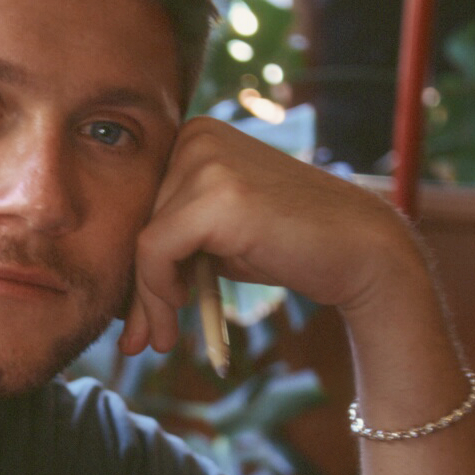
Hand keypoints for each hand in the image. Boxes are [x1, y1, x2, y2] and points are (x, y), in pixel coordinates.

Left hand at [120, 117, 422, 357]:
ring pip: (141, 240)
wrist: (358, 249)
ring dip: (147, 301)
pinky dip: (157, 293)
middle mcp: (195, 134)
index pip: (137, 202)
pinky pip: (156, 251)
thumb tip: (116, 288)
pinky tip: (178, 317)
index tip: (135, 319)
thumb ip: (170, 241)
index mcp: (192, 133)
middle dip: (135, 289)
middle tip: (139, 341)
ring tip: (158, 340)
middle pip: (134, 220)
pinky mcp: (217, 196)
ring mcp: (207, 160)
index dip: (132, 263)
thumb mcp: (215, 236)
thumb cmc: (287, 244)